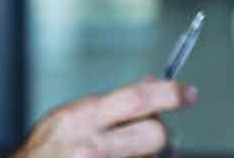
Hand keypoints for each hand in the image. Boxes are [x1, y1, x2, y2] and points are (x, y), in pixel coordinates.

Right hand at [14, 78, 195, 157]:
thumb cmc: (45, 151)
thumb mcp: (71, 117)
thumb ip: (110, 104)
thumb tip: (151, 84)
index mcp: (82, 118)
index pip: (137, 99)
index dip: (169, 94)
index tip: (187, 94)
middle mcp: (90, 145)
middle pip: (154, 134)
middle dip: (161, 132)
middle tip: (155, 134)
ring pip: (148, 157)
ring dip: (145, 154)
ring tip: (123, 152)